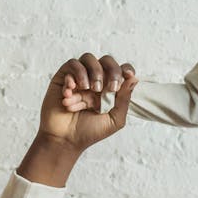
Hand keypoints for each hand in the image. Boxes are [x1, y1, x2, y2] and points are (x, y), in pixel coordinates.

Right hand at [18, 54, 136, 186]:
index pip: (121, 70)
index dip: (125, 70)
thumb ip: (124, 101)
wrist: (65, 140)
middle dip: (110, 71)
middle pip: (107, 60)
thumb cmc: (89, 132)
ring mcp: (80, 78)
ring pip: (88, 58)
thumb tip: (134, 79)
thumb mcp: (114, 120)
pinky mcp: (64, 78)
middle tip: (105, 88)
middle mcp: (96, 81)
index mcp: (110, 90)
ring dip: (91, 72)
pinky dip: (73, 77)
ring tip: (87, 89)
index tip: (127, 76)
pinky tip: (71, 93)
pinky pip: (71, 65)